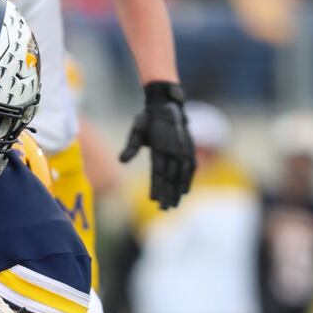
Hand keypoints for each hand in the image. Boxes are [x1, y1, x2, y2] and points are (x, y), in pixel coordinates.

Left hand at [119, 82, 194, 210]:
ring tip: (174, 205)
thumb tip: (121, 161)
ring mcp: (183, 149)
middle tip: (163, 209)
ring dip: (178, 191)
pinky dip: (189, 179)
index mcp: (160, 146)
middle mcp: (174, 149)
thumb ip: (131, 147)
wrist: (167, 104)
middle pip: (171, 177)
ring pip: (182, 174)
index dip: (157, 187)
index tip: (154, 200)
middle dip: (167, 194)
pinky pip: (191, 166)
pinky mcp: (189, 148)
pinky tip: (185, 191)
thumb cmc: (148, 119)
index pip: (158, 172)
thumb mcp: (137, 130)